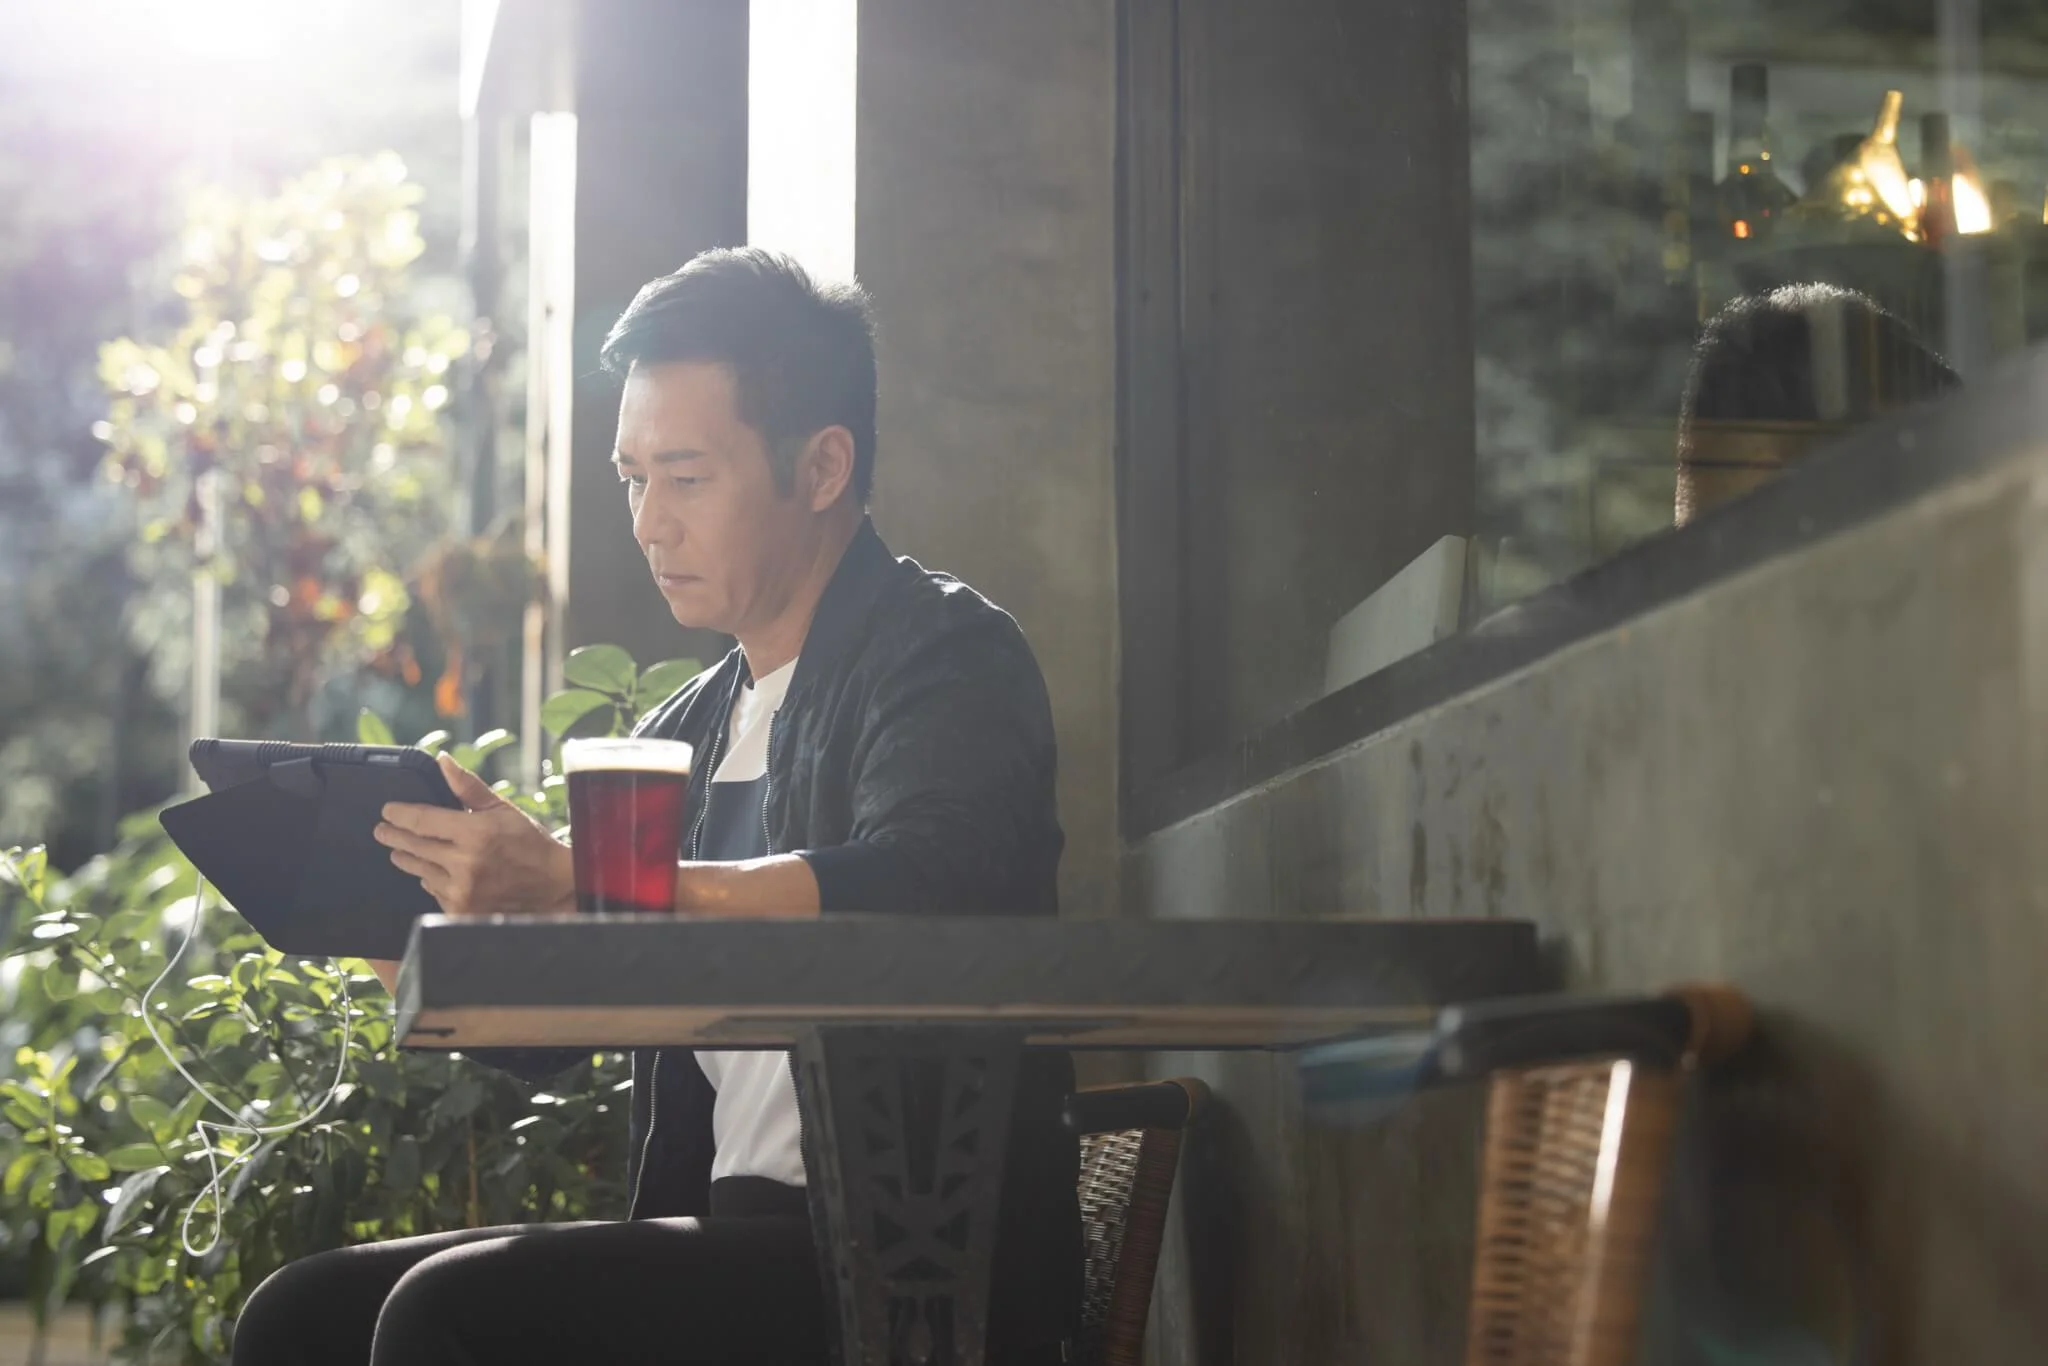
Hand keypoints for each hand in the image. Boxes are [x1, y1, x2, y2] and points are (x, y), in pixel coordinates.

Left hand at [375, 752, 574, 918]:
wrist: (554, 887)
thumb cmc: (531, 844)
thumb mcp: (503, 809)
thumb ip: (468, 787)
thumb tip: (443, 761)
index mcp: (475, 832)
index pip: (422, 820)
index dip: (400, 814)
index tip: (387, 811)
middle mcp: (465, 863)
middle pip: (414, 846)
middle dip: (394, 836)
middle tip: (382, 831)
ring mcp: (462, 890)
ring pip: (420, 871)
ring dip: (407, 859)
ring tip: (400, 852)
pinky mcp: (461, 910)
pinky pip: (434, 891)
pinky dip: (431, 880)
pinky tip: (432, 873)